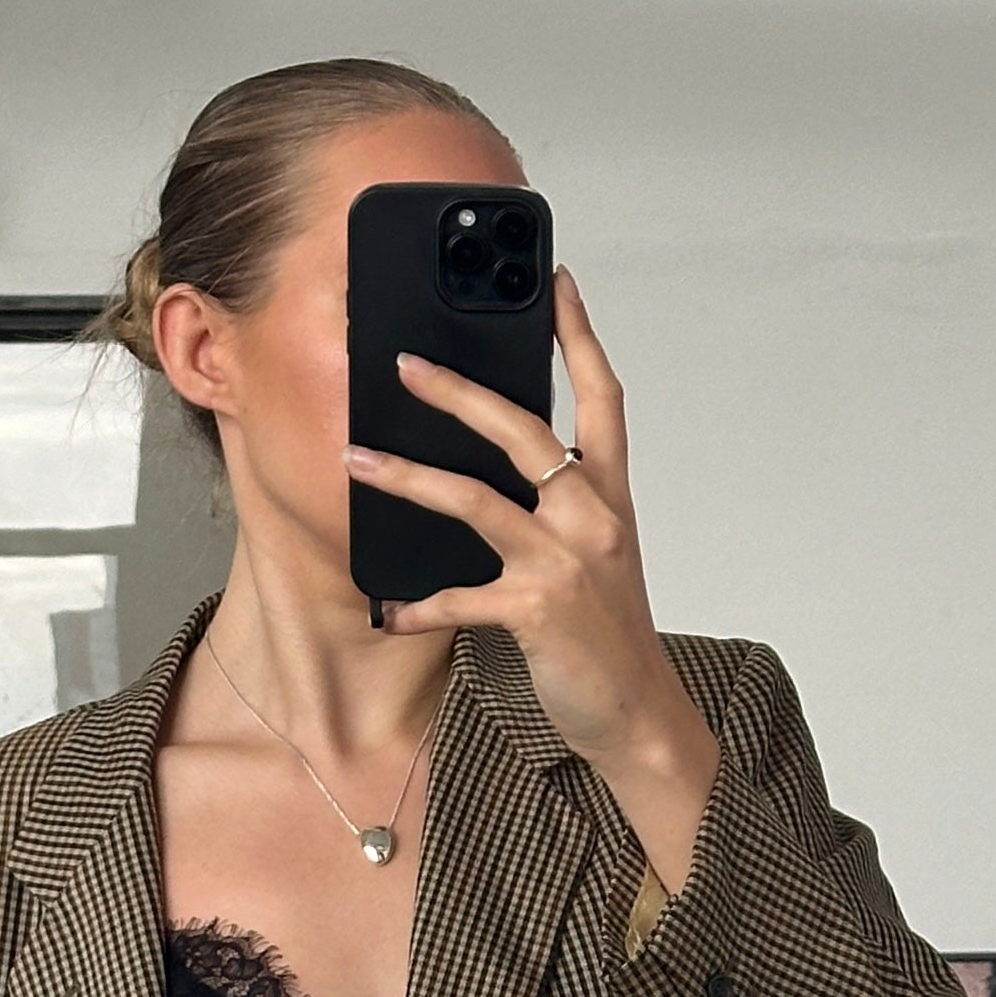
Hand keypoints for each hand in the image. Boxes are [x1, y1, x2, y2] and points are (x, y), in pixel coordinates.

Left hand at [342, 265, 720, 889]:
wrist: (639, 714)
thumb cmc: (610, 638)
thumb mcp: (599, 559)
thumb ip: (561, 512)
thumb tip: (502, 477)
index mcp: (609, 497)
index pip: (602, 397)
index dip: (578, 336)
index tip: (553, 282)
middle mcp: (591, 516)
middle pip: (522, 429)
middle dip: (459, 391)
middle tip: (406, 362)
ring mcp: (564, 562)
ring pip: (474, 499)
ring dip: (408, 476)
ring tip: (357, 460)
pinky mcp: (537, 611)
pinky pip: (460, 598)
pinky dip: (419, 606)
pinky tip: (387, 611)